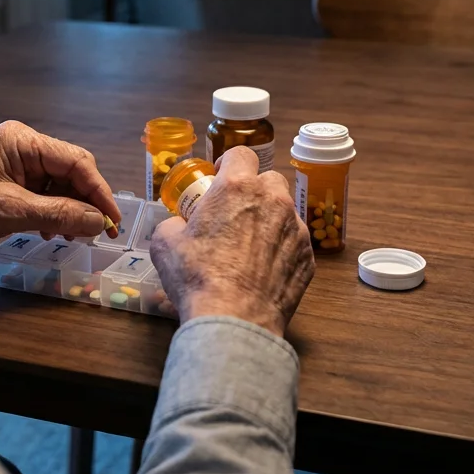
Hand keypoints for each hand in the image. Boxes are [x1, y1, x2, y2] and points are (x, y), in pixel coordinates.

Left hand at [0, 121, 121, 254]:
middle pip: (71, 171)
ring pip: (59, 185)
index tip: (113, 221)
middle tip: (97, 233)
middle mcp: (22, 146)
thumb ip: (59, 214)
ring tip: (72, 236)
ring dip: (69, 210)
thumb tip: (98, 222)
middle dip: (85, 202)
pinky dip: (52, 213)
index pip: (76, 161)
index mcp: (22, 140)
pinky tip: (51, 232)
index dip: (99, 192)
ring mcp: (14, 164)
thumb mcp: (10, 212)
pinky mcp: (8, 182)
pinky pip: (42, 194)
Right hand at [149, 146, 313, 337]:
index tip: (220, 177)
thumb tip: (178, 225)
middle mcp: (272, 200)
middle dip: (254, 190)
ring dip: (270, 218)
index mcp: (236, 188)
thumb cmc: (197, 277)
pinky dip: (282, 247)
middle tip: (236, 212)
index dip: (229, 163)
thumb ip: (173, 223)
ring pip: (286, 210)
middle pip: (269, 180)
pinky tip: (265, 268)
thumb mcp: (165, 244)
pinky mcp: (308, 255)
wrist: (235, 318)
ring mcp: (295, 227)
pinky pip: (295, 241)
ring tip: (252, 243)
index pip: (241, 155)